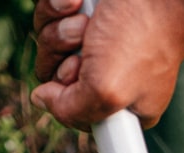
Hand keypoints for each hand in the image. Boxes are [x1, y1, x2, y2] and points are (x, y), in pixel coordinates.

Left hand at [30, 0, 183, 129]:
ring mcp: (95, 40)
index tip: (80, 75)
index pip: (73, 111)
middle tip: (89, 45)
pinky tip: (79, 1)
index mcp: (121, 106)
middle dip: (61, 54)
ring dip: (61, 27)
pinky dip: (59, 5)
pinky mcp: (85, 11)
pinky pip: (51, 14)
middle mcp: (107, 74)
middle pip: (54, 73)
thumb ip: (71, 111)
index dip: (66, 93)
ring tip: (89, 20)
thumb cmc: (141, 36)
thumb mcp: (106, 92)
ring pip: (49, 41)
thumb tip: (42, 100)